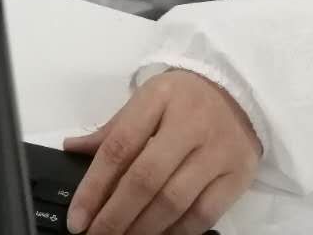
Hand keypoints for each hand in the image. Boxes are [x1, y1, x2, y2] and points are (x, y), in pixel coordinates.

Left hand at [63, 69, 260, 234]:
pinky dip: (176, 232)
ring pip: (174, 201)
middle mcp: (191, 123)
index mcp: (159, 98)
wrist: (240, 91)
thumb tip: (72, 149)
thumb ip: (113, 130)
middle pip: (145, 179)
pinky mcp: (238, 174)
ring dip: (143, 229)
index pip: (119, 147)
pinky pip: (204, 214)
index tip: (78, 218)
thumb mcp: (147, 100)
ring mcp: (218, 150)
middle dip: (115, 215)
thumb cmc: (184, 99)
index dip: (94, 187)